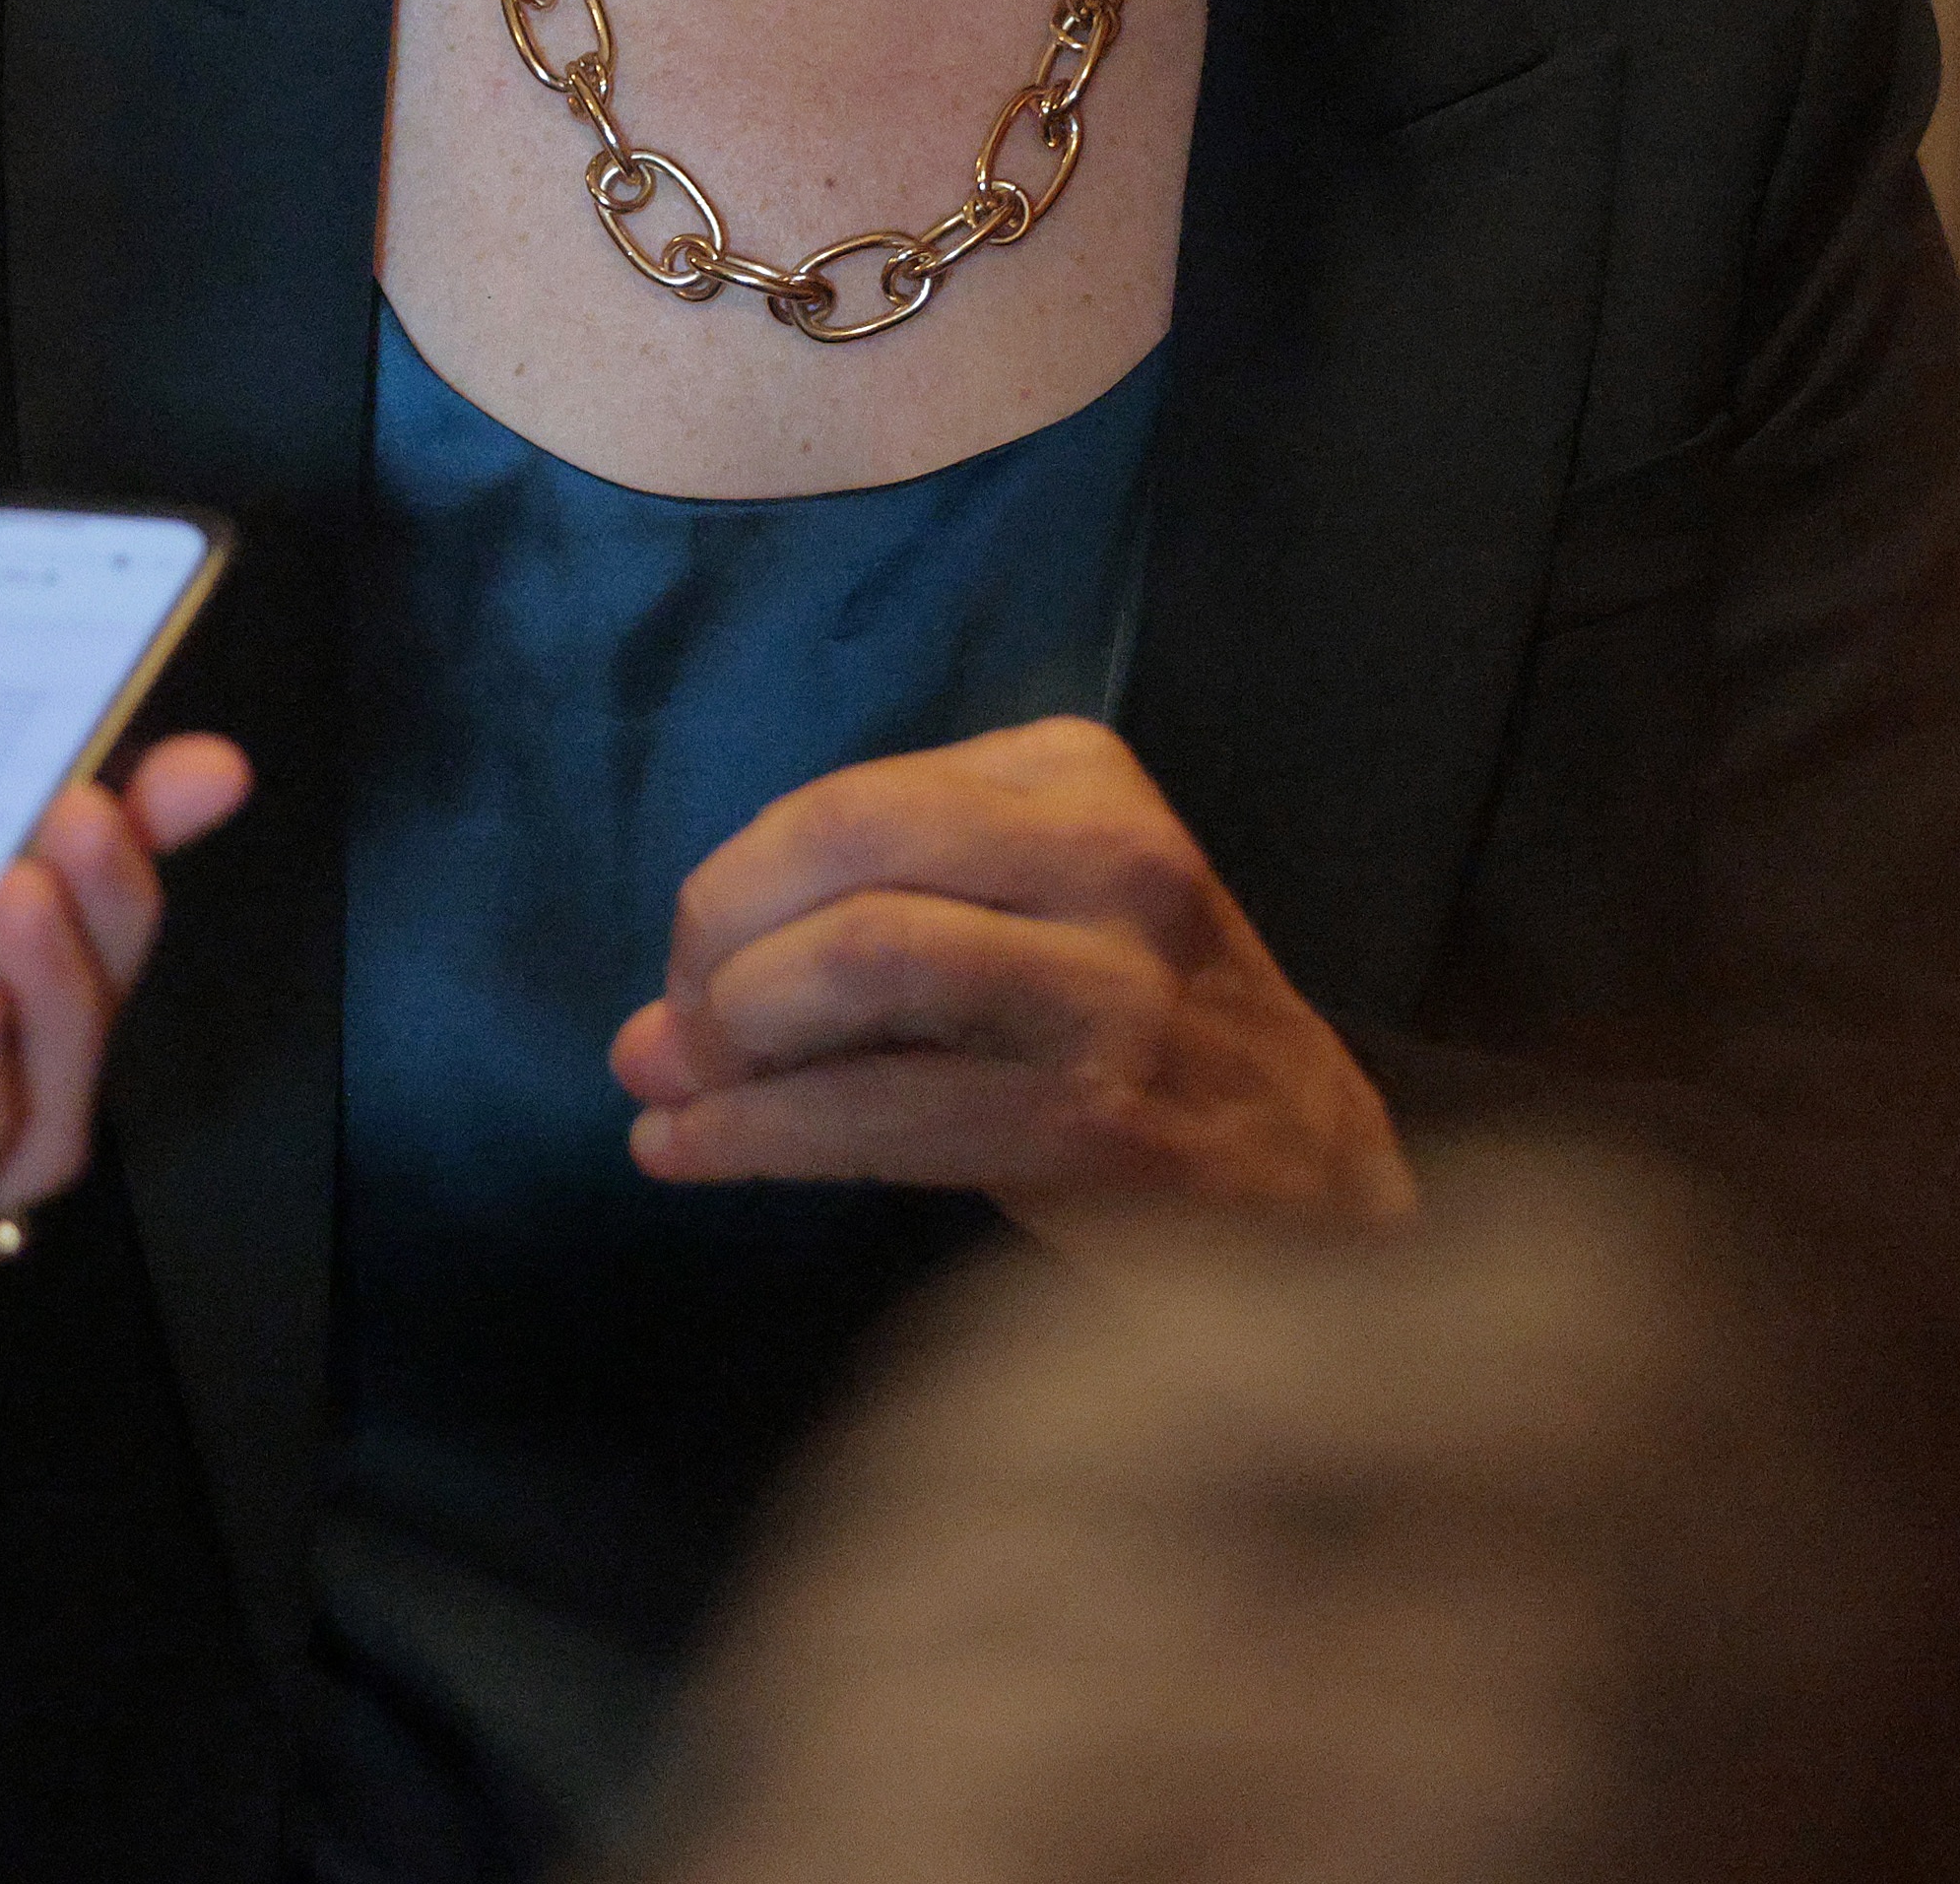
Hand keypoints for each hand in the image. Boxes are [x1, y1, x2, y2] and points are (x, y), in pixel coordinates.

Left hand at [608, 715, 1414, 1253]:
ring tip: (683, 1093)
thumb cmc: (1139, 1036)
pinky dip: (759, 1135)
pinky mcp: (1101, 1119)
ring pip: (865, 959)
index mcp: (1080, 777)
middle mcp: (1111, 858)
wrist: (1318, 1181)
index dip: (737, 882)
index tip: (697, 966)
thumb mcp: (1027, 924)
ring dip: (736, 1033)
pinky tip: (688, 1155)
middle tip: (679, 1029)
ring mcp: (1116, 987)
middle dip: (720, 938)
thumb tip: (641, 1036)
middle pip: (847, 843)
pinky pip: (887, 1111)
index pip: (853, 798)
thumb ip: (848, 942)